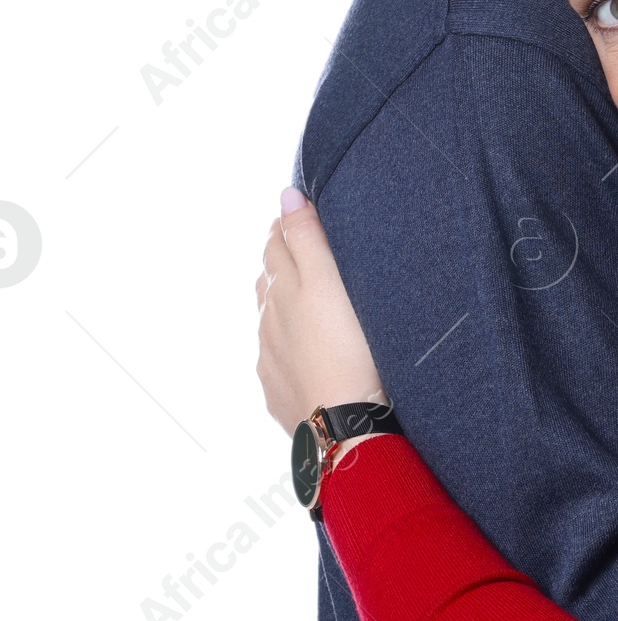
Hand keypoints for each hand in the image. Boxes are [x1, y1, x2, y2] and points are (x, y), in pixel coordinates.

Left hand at [256, 189, 384, 434]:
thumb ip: (307, 237)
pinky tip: (302, 350)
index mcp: (280, 291)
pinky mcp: (280, 392)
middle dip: (281, 260)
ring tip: (303, 296)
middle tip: (300, 246)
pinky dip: (287, 344)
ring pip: (270, 321)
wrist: (344, 427)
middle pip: (269, 281)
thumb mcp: (329, 282)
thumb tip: (285, 194)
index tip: (298, 214)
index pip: (277, 246)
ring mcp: (270, 360)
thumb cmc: (346, 348)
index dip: (287, 227)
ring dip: (282, 303)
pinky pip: (277, 359)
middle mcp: (267, 323)